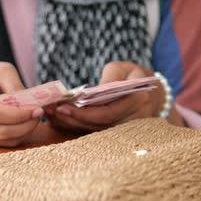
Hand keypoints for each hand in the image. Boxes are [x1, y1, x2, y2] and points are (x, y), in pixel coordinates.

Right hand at [0, 62, 42, 146]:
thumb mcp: (0, 69)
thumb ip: (15, 85)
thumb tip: (31, 103)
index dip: (19, 114)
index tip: (37, 109)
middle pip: (0, 130)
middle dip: (26, 126)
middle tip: (39, 114)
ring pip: (2, 140)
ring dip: (24, 132)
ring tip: (32, 118)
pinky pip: (0, 143)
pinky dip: (16, 136)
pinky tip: (20, 123)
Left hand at [46, 62, 183, 132]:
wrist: (151, 93)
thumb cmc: (134, 75)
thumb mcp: (125, 68)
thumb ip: (111, 77)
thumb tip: (95, 91)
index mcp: (137, 102)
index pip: (106, 113)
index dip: (83, 112)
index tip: (62, 106)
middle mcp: (132, 120)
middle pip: (96, 125)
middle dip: (70, 119)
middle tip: (49, 111)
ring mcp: (123, 130)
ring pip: (92, 131)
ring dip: (68, 124)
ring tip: (49, 114)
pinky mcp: (113, 132)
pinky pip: (92, 131)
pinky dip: (73, 127)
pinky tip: (56, 121)